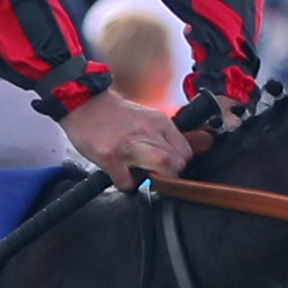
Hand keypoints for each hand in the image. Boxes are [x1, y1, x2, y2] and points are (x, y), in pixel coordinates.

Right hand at [62, 91, 191, 188]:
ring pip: (163, 167)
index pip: (186, 151)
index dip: (179, 165)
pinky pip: (128, 183)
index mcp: (159, 122)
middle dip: (170, 175)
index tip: (168, 167)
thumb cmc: (115, 116)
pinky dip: (126, 184)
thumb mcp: (147, 118)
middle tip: (156, 174)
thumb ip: (167, 135)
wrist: (84, 103)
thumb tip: (203, 143)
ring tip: (142, 174)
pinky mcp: (111, 157)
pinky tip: (120, 173)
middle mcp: (148, 131)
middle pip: (179, 161)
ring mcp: (129, 145)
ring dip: (155, 179)